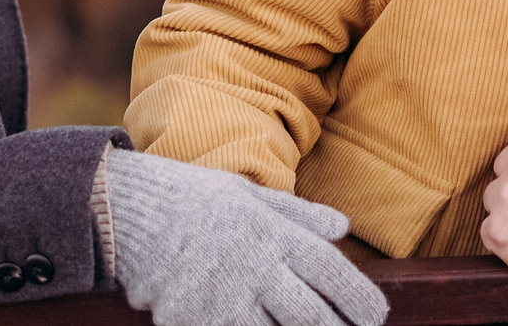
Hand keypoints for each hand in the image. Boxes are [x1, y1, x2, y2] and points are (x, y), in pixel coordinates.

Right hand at [101, 148, 387, 325]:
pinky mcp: (198, 321)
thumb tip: (343, 228)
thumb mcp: (250, 195)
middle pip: (311, 314)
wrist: (130, 214)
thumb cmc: (195, 201)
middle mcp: (256, 267)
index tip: (377, 315)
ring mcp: (226, 298)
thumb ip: (299, 214)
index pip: (329, 271)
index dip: (359, 297)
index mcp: (272, 233)